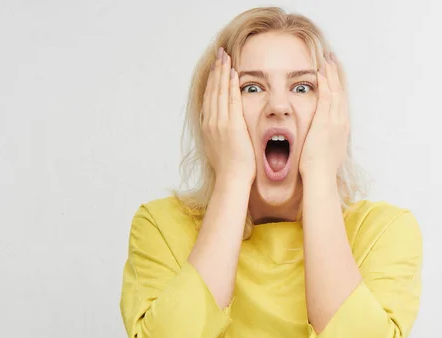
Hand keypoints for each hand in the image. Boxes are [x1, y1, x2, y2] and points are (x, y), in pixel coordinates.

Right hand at [201, 47, 255, 183]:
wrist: (231, 179)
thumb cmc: (230, 168)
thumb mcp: (219, 148)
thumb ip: (219, 135)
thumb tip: (221, 131)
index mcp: (208, 126)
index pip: (209, 97)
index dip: (212, 80)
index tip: (216, 67)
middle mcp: (211, 122)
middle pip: (212, 90)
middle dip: (216, 70)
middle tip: (220, 54)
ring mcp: (220, 123)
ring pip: (220, 92)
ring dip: (223, 72)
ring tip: (226, 57)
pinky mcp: (231, 125)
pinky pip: (231, 100)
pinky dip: (231, 86)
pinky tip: (233, 73)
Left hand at [299, 52, 349, 179]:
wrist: (321, 177)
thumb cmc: (321, 169)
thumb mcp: (328, 152)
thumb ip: (327, 142)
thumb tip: (324, 141)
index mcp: (342, 129)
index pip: (341, 102)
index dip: (338, 86)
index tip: (335, 75)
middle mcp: (341, 122)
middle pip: (340, 92)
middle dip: (336, 75)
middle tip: (333, 60)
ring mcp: (334, 121)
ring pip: (335, 92)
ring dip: (331, 75)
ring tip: (327, 60)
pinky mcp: (325, 122)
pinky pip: (325, 98)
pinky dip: (324, 84)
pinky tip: (320, 73)